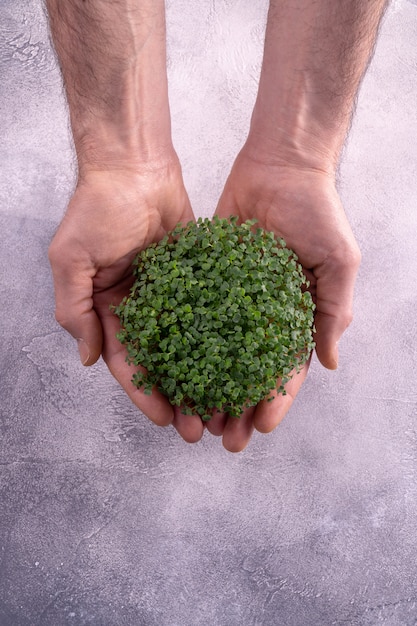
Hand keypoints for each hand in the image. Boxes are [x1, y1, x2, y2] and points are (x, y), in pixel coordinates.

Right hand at [49, 155, 204, 443]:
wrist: (134, 165)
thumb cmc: (97, 207)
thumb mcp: (71, 259)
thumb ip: (74, 308)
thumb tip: (87, 359)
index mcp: (108, 309)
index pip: (127, 363)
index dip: (144, 393)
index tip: (164, 419)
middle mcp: (141, 308)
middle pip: (162, 362)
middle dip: (178, 395)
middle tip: (200, 427)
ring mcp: (171, 294)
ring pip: (190, 344)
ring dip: (204, 375)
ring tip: (225, 405)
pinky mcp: (197, 277)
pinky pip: (210, 313)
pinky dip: (221, 337)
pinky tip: (240, 359)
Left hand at [209, 146, 360, 451]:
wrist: (280, 163)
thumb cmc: (318, 210)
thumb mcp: (338, 262)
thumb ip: (333, 310)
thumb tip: (331, 363)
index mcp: (295, 315)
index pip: (285, 369)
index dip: (274, 401)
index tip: (258, 427)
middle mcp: (261, 313)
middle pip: (246, 370)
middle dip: (235, 405)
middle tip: (220, 437)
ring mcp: (233, 297)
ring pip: (216, 351)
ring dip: (206, 385)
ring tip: (192, 415)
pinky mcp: (207, 277)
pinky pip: (193, 314)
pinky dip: (183, 343)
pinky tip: (170, 368)